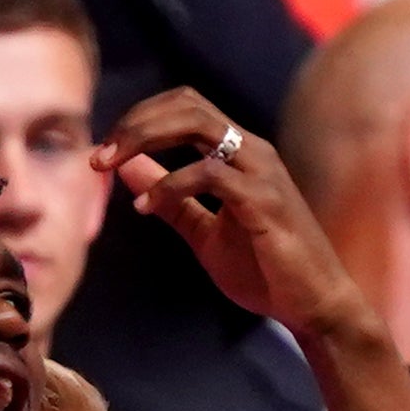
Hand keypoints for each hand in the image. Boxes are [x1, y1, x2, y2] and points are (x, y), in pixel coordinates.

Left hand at [107, 90, 372, 343]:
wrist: (312, 305)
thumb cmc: (264, 268)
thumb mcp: (204, 231)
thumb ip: (171, 199)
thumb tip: (129, 171)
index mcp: (239, 152)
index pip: (184, 105)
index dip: (139, 118)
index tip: (103, 150)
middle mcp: (252, 150)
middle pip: (187, 105)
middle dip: (135, 122)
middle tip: (97, 156)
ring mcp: (262, 172)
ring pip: (199, 124)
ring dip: (144, 140)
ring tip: (108, 168)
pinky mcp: (265, 201)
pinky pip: (212, 174)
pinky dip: (171, 185)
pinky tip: (146, 208)